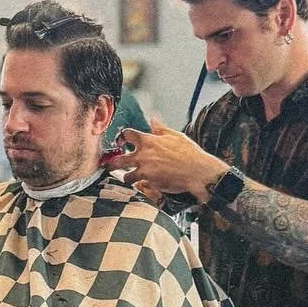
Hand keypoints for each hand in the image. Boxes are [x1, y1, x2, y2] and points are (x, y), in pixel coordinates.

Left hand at [108, 120, 223, 203]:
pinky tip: (143, 185)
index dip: (122, 137)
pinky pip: (139, 186)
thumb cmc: (189, 152)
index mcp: (148, 141)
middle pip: (118, 160)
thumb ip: (160, 129)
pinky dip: (140, 186)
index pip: (127, 134)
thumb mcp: (175, 136)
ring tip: (129, 177)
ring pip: (126, 176)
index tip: (122, 140)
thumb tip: (153, 119)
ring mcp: (145, 171)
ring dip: (127, 177)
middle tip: (109, 165)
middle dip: (112, 163)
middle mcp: (143, 156)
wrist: (198, 171)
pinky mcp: (151, 184)